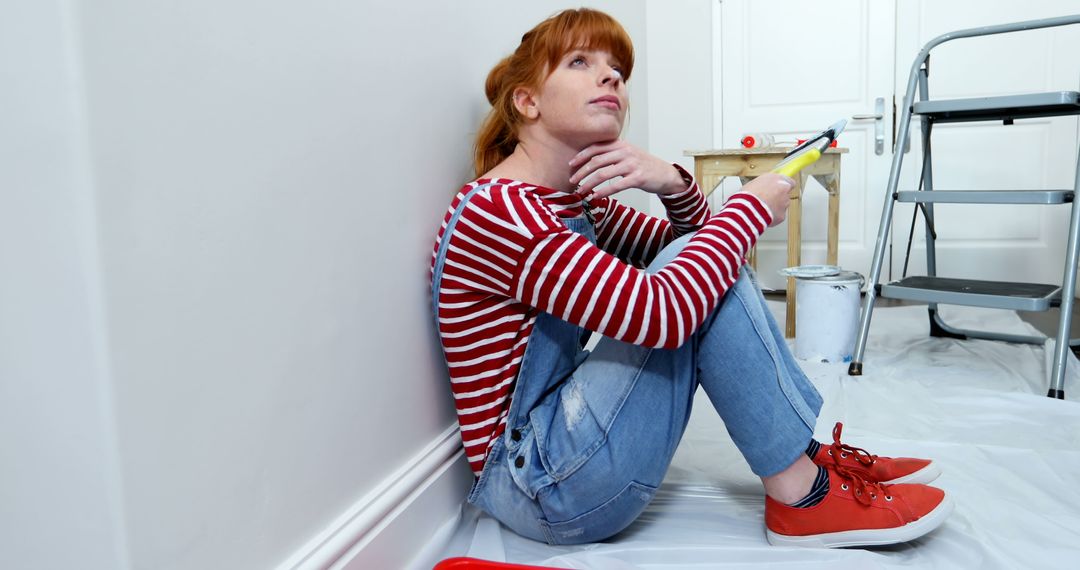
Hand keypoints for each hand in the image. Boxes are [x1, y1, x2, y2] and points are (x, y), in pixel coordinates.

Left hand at [569, 140, 686, 199]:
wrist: (666, 174)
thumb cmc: (643, 165)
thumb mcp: (628, 153)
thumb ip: (611, 153)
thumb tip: (588, 159)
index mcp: (620, 144)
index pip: (596, 147)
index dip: (581, 156)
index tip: (570, 165)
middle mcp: (625, 152)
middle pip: (596, 161)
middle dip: (581, 171)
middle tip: (571, 180)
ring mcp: (632, 165)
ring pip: (603, 173)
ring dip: (589, 183)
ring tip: (580, 191)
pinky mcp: (638, 178)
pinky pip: (616, 186)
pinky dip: (603, 191)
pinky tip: (595, 196)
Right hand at [739, 173, 793, 226]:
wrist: (747, 209)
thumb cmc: (747, 195)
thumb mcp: (754, 183)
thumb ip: (764, 184)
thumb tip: (763, 186)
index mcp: (777, 179)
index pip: (789, 181)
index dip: (783, 186)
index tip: (779, 188)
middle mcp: (784, 190)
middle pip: (785, 194)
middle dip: (778, 198)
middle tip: (766, 200)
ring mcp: (784, 203)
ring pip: (782, 205)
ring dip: (775, 207)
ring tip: (761, 209)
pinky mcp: (782, 215)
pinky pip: (778, 216)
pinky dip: (772, 217)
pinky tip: (762, 216)